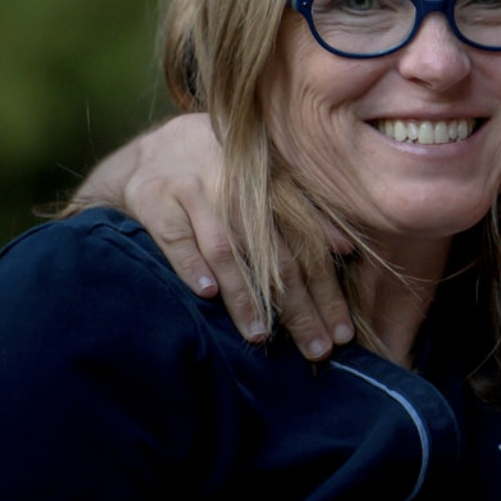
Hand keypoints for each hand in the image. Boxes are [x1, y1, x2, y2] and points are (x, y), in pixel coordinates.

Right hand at [75, 114, 352, 357]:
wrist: (154, 151)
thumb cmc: (222, 175)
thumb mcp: (266, 184)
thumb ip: (306, 213)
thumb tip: (346, 249)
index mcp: (273, 185)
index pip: (309, 246)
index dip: (327, 291)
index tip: (342, 333)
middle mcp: (239, 186)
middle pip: (275, 255)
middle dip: (298, 306)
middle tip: (315, 349)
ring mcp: (196, 190)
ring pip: (226, 249)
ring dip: (244, 294)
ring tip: (260, 334)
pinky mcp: (156, 199)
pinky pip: (176, 237)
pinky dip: (191, 265)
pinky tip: (206, 295)